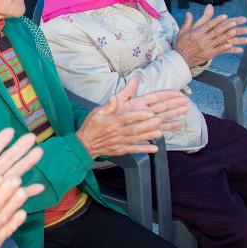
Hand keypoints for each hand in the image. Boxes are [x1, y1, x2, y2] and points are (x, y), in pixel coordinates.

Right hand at [75, 78, 189, 157]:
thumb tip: (115, 97)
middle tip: (160, 121)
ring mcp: (120, 142)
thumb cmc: (92, 125)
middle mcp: (117, 132)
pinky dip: (144, 149)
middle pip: (134, 129)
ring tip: (161, 133)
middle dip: (148, 125)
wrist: (85, 144)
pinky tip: (155, 149)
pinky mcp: (121, 150)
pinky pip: (134, 150)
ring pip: (137, 139)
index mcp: (112, 121)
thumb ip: (109, 105)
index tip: (149, 112)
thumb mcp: (97, 112)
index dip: (138, 115)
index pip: (127, 118)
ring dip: (149, 136)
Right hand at [173, 5, 246, 66]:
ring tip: (235, 31)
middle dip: (226, 26)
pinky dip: (225, 46)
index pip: (209, 25)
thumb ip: (188, 22)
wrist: (181, 59)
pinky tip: (231, 44)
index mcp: (196, 32)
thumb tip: (189, 13)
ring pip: (219, 40)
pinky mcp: (209, 54)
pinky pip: (219, 50)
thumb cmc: (181, 44)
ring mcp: (206, 47)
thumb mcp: (182, 32)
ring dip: (228, 35)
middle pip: (216, 31)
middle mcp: (202, 39)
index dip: (217, 20)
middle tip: (234, 22)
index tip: (225, 16)